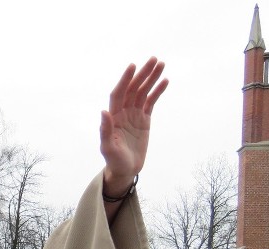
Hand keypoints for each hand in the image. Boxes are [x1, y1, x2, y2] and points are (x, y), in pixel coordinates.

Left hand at [101, 57, 167, 193]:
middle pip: (133, 88)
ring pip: (143, 92)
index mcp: (113, 117)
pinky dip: (157, 91)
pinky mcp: (144, 120)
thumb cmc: (114, 160)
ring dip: (151, 78)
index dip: (125, 80)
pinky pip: (151, 102)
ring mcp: (134, 115)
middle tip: (153, 60)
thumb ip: (105, 130)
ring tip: (161, 64)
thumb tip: (103, 112)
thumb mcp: (108, 148)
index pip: (119, 93)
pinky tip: (164, 81)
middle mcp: (123, 112)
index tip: (132, 66)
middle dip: (142, 74)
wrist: (125, 170)